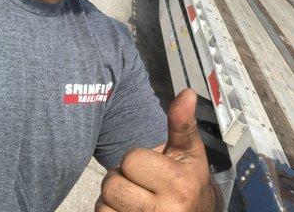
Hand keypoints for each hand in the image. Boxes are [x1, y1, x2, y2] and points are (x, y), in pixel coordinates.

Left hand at [96, 89, 215, 211]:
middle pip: (112, 185)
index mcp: (179, 183)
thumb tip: (187, 93)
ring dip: (112, 201)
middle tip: (139, 183)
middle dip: (121, 179)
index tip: (151, 167)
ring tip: (135, 198)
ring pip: (104, 207)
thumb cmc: (188, 179)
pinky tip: (128, 211)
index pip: (131, 161)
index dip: (136, 160)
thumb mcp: (189, 151)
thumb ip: (182, 123)